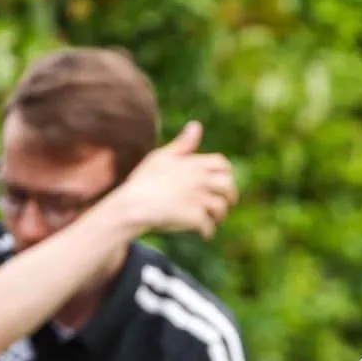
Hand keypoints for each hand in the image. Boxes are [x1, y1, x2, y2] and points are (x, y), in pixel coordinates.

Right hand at [112, 121, 237, 238]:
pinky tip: (203, 234)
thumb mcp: (161, 158)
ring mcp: (198, 198)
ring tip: (211, 221)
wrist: (132, 205)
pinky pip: (209, 226)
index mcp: (193, 163)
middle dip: (229, 197)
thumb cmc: (144, 182)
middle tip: (222, 206)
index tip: (223, 184)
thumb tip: (196, 125)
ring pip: (221, 208)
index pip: (223, 164)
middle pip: (228, 186)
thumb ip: (182, 144)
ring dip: (218, 217)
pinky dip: (208, 232)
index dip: (226, 174)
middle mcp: (199, 179)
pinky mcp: (195, 217)